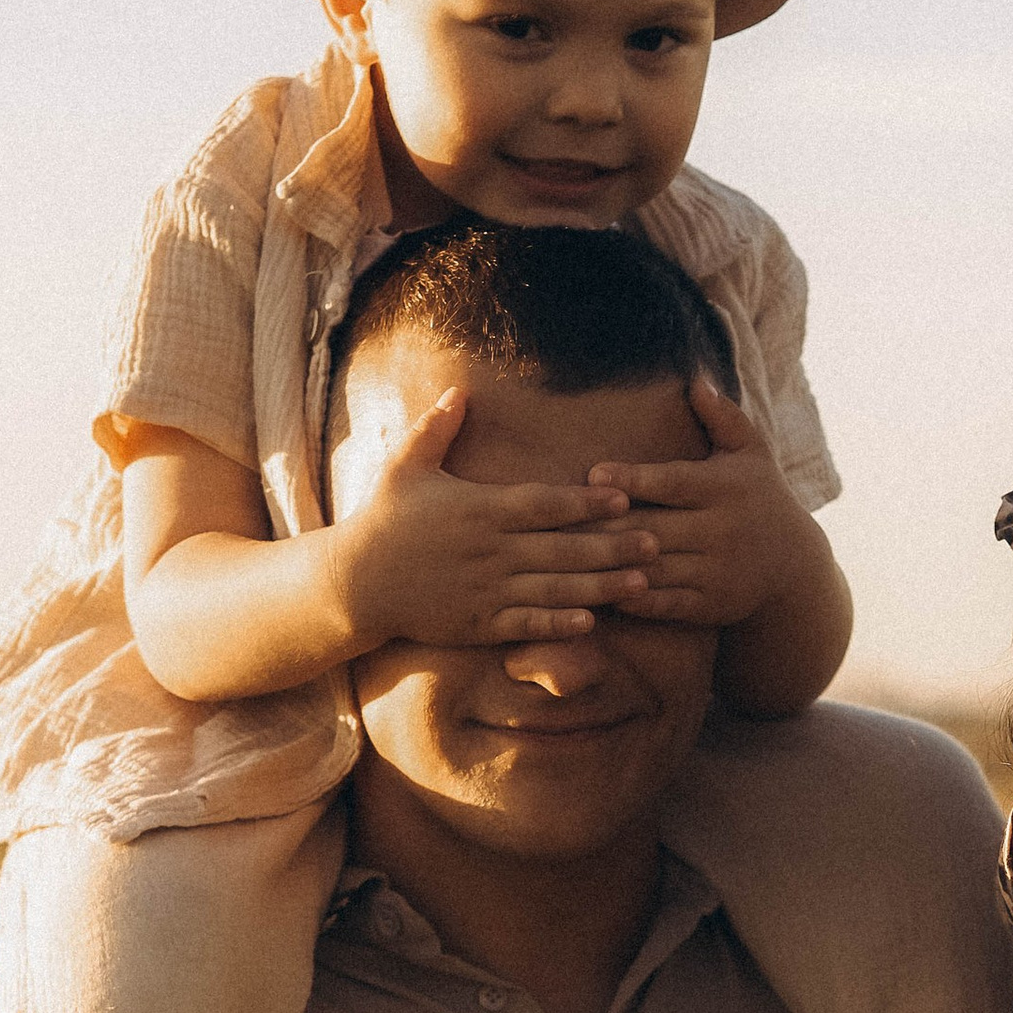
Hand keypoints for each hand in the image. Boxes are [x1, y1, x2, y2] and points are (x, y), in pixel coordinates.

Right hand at [338, 387, 662, 649]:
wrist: (354, 584)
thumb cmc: (381, 519)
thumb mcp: (405, 466)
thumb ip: (436, 427)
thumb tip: (458, 389)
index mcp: (480, 509)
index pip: (544, 503)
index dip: (587, 500)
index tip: (625, 497)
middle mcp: (490, 551)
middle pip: (563, 548)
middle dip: (613, 545)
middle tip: (657, 540)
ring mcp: (487, 590)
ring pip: (556, 589)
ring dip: (602, 586)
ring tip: (642, 582)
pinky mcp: (479, 623)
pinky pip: (528, 624)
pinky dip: (560, 624)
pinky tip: (593, 621)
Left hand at [584, 377, 809, 630]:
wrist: (794, 565)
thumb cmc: (760, 496)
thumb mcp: (752, 452)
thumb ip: (723, 417)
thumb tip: (695, 380)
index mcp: (725, 488)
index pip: (673, 482)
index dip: (633, 479)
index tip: (594, 474)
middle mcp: (722, 530)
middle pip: (654, 527)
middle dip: (605, 524)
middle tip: (558, 519)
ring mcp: (717, 571)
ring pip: (654, 568)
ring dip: (611, 564)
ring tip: (567, 558)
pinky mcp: (712, 605)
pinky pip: (665, 603)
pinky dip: (632, 598)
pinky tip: (599, 590)